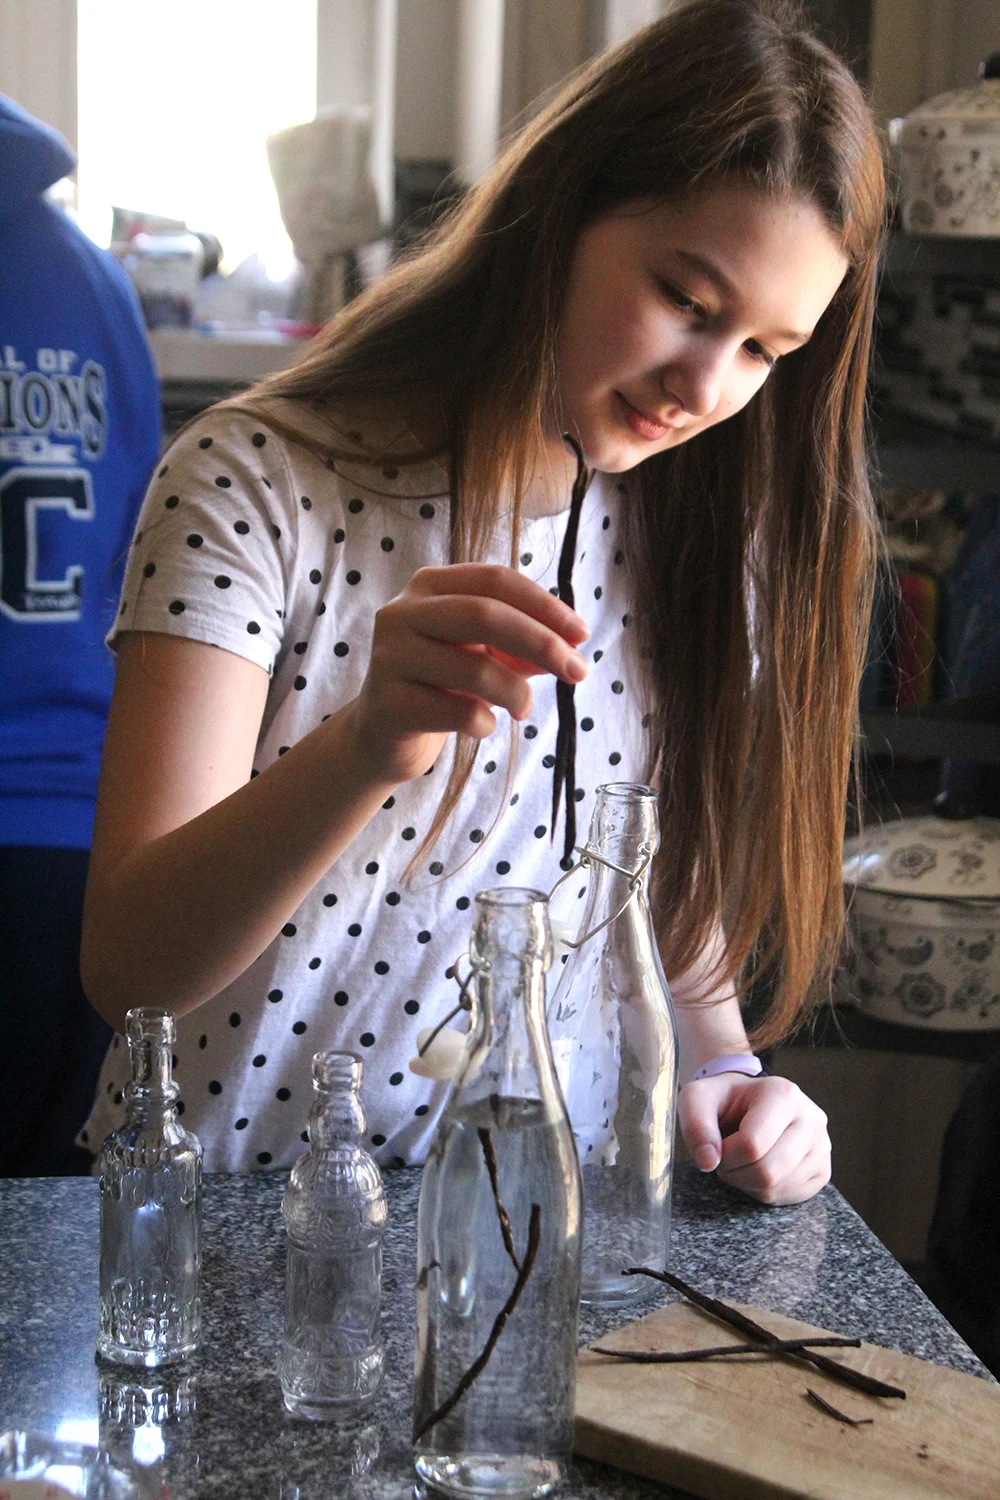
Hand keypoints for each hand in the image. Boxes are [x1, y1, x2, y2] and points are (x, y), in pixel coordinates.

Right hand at [345, 563, 588, 783]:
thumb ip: (523, 645)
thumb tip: (572, 646)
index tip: (582, 635)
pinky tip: (485, 726)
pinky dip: (485, 722)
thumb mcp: (484, 655)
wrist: (382, 734)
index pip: (496, 580)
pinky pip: (456, 712)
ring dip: (517, 692)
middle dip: (541, 643)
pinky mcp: (388, 704)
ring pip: (473, 668)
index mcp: (429, 586)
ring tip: (524, 709)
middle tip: (577, 672)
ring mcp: (390, 657)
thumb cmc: (441, 685)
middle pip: (485, 614)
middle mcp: (402, 612)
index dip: (545, 605)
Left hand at [678, 1073, 830, 1205]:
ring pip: (777, 1188)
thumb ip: (696, 1126)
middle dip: (736, 1173)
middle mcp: (811, 1119)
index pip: (752, 1145)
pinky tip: (759, 1169)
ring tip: (743, 1160)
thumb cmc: (724, 1100)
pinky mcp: (823, 1171)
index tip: (718, 1144)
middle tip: (728, 1157)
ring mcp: (821, 1147)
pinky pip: (789, 1197)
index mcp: (783, 1094)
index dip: (725, 1155)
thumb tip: (708, 1161)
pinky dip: (765, 1191)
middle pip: (768, 1172)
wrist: (748, 1102)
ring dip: (748, 1183)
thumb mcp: (697, 1100)